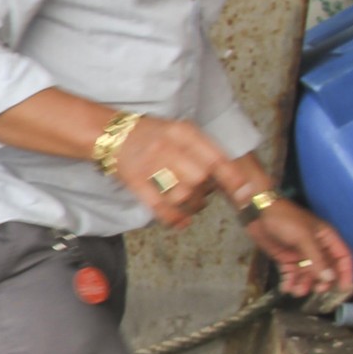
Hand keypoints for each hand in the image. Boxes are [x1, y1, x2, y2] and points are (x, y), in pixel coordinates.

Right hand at [112, 117, 252, 230]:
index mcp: (182, 132)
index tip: (244, 194)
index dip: (232, 179)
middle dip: (205, 190)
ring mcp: (149, 164)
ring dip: (191, 204)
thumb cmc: (149, 134)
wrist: (108, 133)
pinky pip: (159, 205)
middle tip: (202, 192)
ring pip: (181, 193)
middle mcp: (167, 147)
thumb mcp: (178, 131)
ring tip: (191, 204)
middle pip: (199, 178)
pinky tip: (182, 222)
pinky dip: (173, 217)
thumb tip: (227, 178)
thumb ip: (201, 150)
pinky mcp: (134, 181)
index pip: (215, 158)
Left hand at [241, 198, 352, 296]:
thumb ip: (317, 258)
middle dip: (323, 281)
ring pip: (308, 274)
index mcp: (327, 238)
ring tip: (297, 291)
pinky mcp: (285, 258)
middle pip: (326, 269)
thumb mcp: (303, 237)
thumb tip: (329, 278)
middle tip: (317, 290)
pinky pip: (292, 273)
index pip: (343, 257)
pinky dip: (290, 282)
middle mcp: (316, 248)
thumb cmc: (285, 220)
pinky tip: (286, 288)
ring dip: (305, 284)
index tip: (344, 288)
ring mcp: (301, 254)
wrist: (257, 214)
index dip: (346, 273)